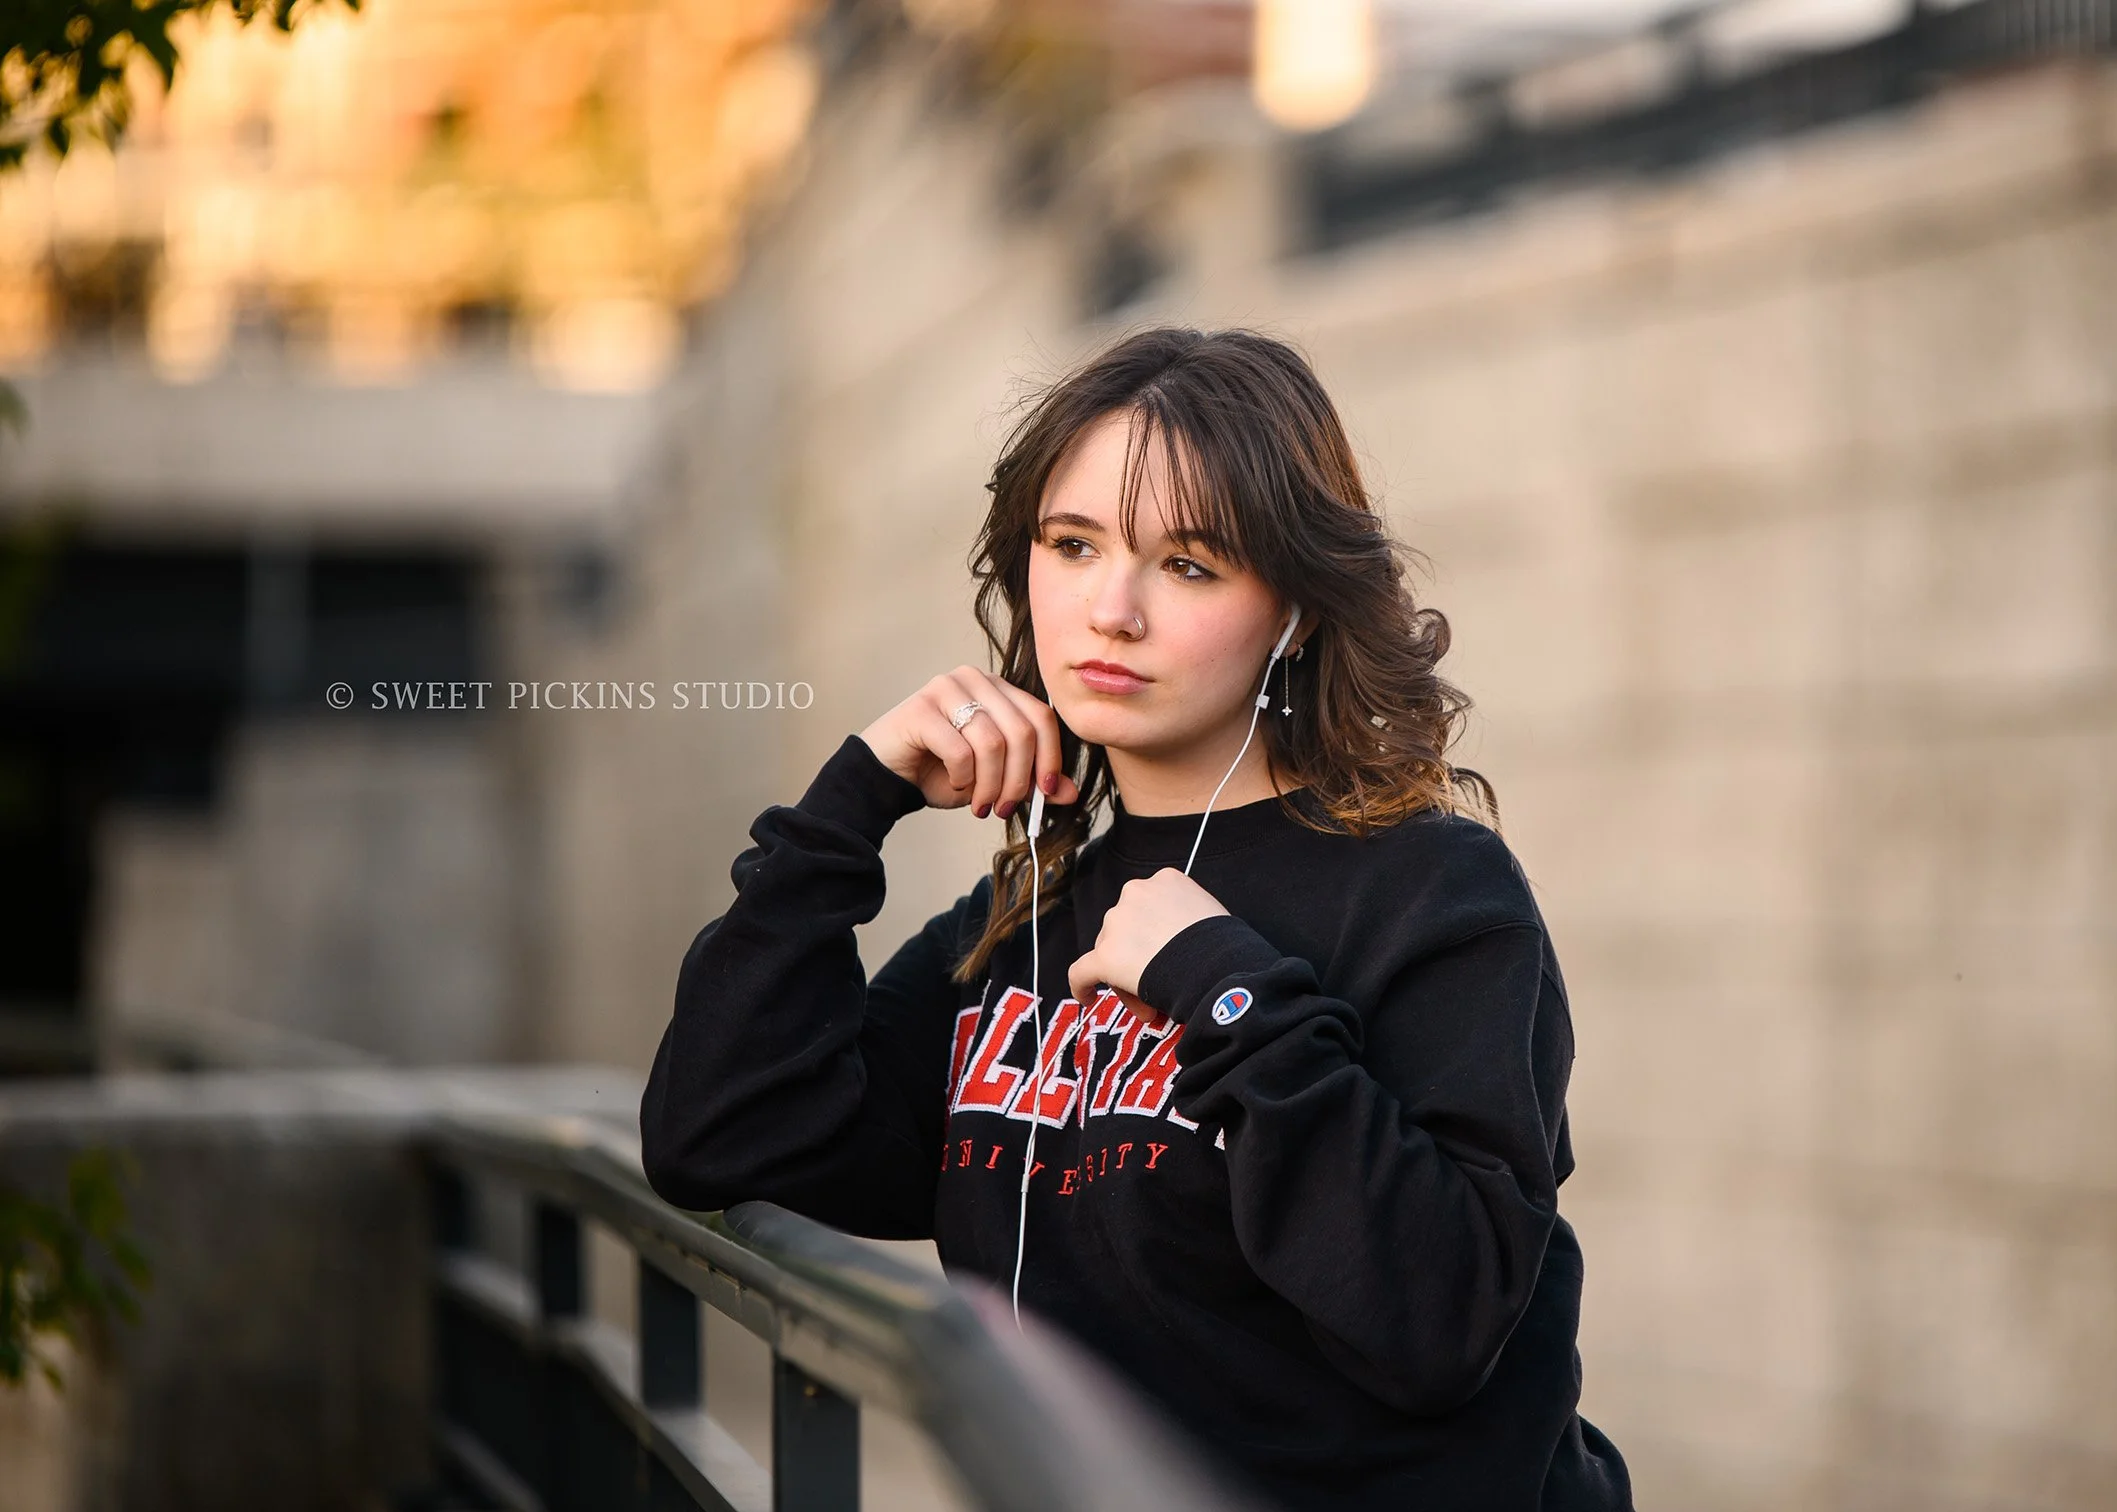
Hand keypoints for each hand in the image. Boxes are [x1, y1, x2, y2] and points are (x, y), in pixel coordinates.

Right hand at [859, 666, 1080, 818]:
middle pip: (1020, 732)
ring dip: (990, 785)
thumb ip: (1032, 781)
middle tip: (1004, 808)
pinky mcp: (921, 707)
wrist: (888, 775)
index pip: (1041, 717)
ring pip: (992, 743)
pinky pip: (960, 750)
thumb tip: (1070, 794)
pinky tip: (953, 784)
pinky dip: (962, 778)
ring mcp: (946, 688)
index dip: (1050, 758)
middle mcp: (975, 679)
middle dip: (1018, 781)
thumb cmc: (942, 771)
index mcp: (999, 688)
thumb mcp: (996, 779)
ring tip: (980, 805)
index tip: (1047, 793)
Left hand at [1068, 868, 1228, 1027]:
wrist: (1218, 963)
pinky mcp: (1104, 956)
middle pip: (1126, 929)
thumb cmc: (1223, 943)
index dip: (1155, 936)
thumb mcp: (1208, 910)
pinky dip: (1082, 985)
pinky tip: (1087, 997)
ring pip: (1109, 950)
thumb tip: (1175, 944)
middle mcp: (1135, 893)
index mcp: (1163, 881)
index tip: (1168, 957)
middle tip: (1158, 983)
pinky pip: (1081, 971)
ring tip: (1148, 1003)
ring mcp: (1117, 923)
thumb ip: (1185, 915)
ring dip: (1125, 975)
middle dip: (1138, 956)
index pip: (1148, 907)